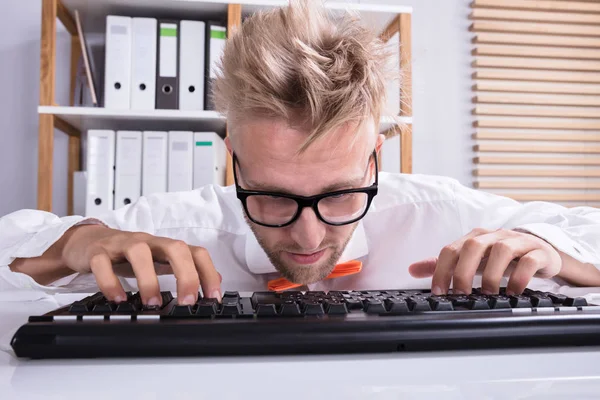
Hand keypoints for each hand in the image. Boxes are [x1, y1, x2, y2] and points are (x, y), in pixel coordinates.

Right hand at [59, 224, 221, 305]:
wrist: (87, 242)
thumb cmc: (127, 255)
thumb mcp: (159, 261)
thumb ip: (186, 269)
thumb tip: (216, 279)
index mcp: (165, 247)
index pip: (196, 252)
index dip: (208, 273)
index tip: (213, 298)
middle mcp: (148, 242)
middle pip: (175, 248)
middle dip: (186, 275)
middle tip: (187, 302)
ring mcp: (122, 245)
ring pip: (140, 252)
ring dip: (149, 280)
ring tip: (152, 304)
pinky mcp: (97, 252)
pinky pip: (103, 263)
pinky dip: (111, 283)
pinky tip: (118, 300)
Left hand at [408, 228, 561, 294]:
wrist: (541, 252)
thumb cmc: (501, 258)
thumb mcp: (471, 260)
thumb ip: (443, 265)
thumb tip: (412, 269)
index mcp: (474, 238)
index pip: (451, 249)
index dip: (441, 270)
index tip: (439, 293)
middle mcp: (494, 236)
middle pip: (473, 246)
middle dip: (464, 272)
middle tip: (462, 294)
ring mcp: (517, 242)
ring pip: (502, 250)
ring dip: (491, 275)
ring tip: (488, 294)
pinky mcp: (538, 251)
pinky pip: (529, 260)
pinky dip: (520, 277)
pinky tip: (513, 292)